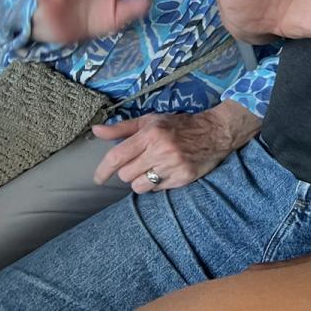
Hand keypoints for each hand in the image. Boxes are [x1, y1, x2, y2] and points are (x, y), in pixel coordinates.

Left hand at [91, 100, 260, 192]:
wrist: (215, 131)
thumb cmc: (179, 125)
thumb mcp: (150, 121)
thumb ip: (122, 128)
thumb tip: (96, 131)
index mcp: (150, 133)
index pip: (117, 156)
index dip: (103, 170)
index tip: (98, 178)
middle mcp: (160, 150)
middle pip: (126, 175)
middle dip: (128, 172)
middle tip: (139, 163)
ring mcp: (173, 165)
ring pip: (139, 186)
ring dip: (140, 181)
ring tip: (151, 170)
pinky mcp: (183, 178)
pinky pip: (156, 190)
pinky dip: (156, 184)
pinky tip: (165, 172)